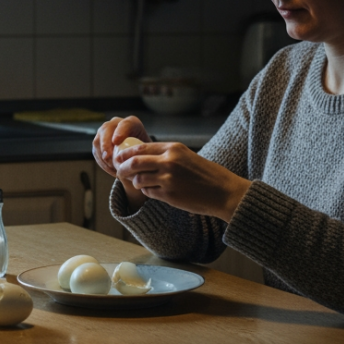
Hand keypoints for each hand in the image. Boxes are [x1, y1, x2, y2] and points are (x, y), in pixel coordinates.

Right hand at [92, 116, 150, 178]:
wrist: (137, 154)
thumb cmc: (145, 152)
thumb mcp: (148, 150)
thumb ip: (143, 152)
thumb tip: (136, 160)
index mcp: (132, 123)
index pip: (124, 124)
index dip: (120, 131)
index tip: (116, 142)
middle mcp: (116, 124)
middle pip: (107, 129)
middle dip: (106, 144)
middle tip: (108, 157)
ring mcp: (105, 132)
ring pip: (98, 140)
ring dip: (102, 155)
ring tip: (111, 167)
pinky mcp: (98, 141)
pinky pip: (95, 150)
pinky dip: (101, 161)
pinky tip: (110, 169)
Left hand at [114, 141, 252, 221]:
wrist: (224, 192)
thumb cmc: (206, 174)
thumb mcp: (186, 156)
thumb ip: (166, 154)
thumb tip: (140, 155)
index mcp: (173, 148)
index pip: (141, 147)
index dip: (126, 153)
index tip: (119, 157)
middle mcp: (169, 161)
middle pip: (134, 162)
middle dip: (122, 167)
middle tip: (119, 171)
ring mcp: (168, 179)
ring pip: (139, 179)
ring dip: (135, 182)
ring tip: (138, 183)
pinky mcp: (169, 195)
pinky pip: (148, 192)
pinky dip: (146, 191)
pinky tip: (151, 191)